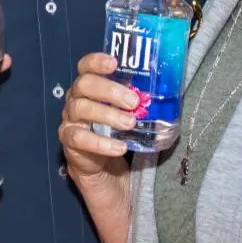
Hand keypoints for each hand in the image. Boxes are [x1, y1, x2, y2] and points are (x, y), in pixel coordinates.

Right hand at [59, 52, 144, 188]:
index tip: (114, 63)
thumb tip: (171, 89)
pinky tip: (119, 147)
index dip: (96, 62)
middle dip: (109, 90)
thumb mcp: (134, 120)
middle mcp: (75, 103)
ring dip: (107, 114)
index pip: (85, 68)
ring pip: (80, 108)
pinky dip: (100, 142)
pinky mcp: (70, 147)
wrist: (110, 181)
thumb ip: (142, 105)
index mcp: (90, 91)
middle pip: (83, 85)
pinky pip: (79, 139)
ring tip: (130, 123)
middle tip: (133, 101)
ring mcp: (70, 124)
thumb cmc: (123, 141)